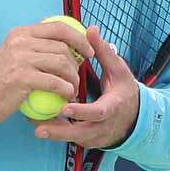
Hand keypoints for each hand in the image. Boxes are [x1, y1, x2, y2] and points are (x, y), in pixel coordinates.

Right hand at [0, 19, 91, 132]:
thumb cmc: (0, 82)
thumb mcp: (15, 56)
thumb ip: (36, 48)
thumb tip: (67, 44)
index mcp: (21, 33)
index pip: (58, 27)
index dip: (79, 37)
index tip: (89, 51)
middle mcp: (20, 42)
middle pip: (63, 47)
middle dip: (77, 64)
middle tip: (77, 78)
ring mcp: (20, 58)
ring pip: (62, 63)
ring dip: (73, 78)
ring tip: (72, 89)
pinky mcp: (21, 77)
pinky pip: (55, 81)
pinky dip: (66, 89)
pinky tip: (66, 96)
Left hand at [30, 25, 139, 150]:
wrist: (135, 117)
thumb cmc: (124, 91)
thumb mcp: (118, 71)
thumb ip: (103, 52)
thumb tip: (91, 30)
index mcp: (113, 107)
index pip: (98, 112)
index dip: (81, 111)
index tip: (65, 106)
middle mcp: (104, 125)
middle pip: (81, 132)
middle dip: (60, 131)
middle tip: (39, 127)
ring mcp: (96, 136)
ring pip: (73, 138)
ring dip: (53, 133)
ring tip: (34, 126)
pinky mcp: (88, 140)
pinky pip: (71, 138)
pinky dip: (56, 133)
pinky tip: (39, 125)